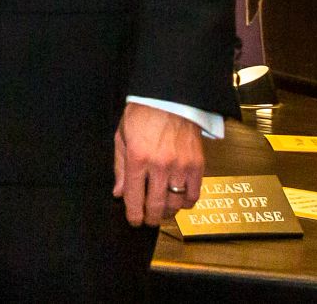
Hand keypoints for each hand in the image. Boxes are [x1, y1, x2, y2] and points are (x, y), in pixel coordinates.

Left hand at [112, 103, 205, 226]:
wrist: (170, 97)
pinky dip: (186, 203)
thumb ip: (120, 167)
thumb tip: (119, 193)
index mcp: (138, 157)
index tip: (134, 220)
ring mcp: (181, 166)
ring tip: (162, 211)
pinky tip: (179, 200)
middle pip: (156, 205)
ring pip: (175, 204)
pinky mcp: (197, 165)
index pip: (134, 197)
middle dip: (150, 218)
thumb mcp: (122, 136)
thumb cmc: (143, 114)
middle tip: (148, 220)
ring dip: (168, 212)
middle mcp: (160, 165)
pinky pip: (194, 195)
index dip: (134, 214)